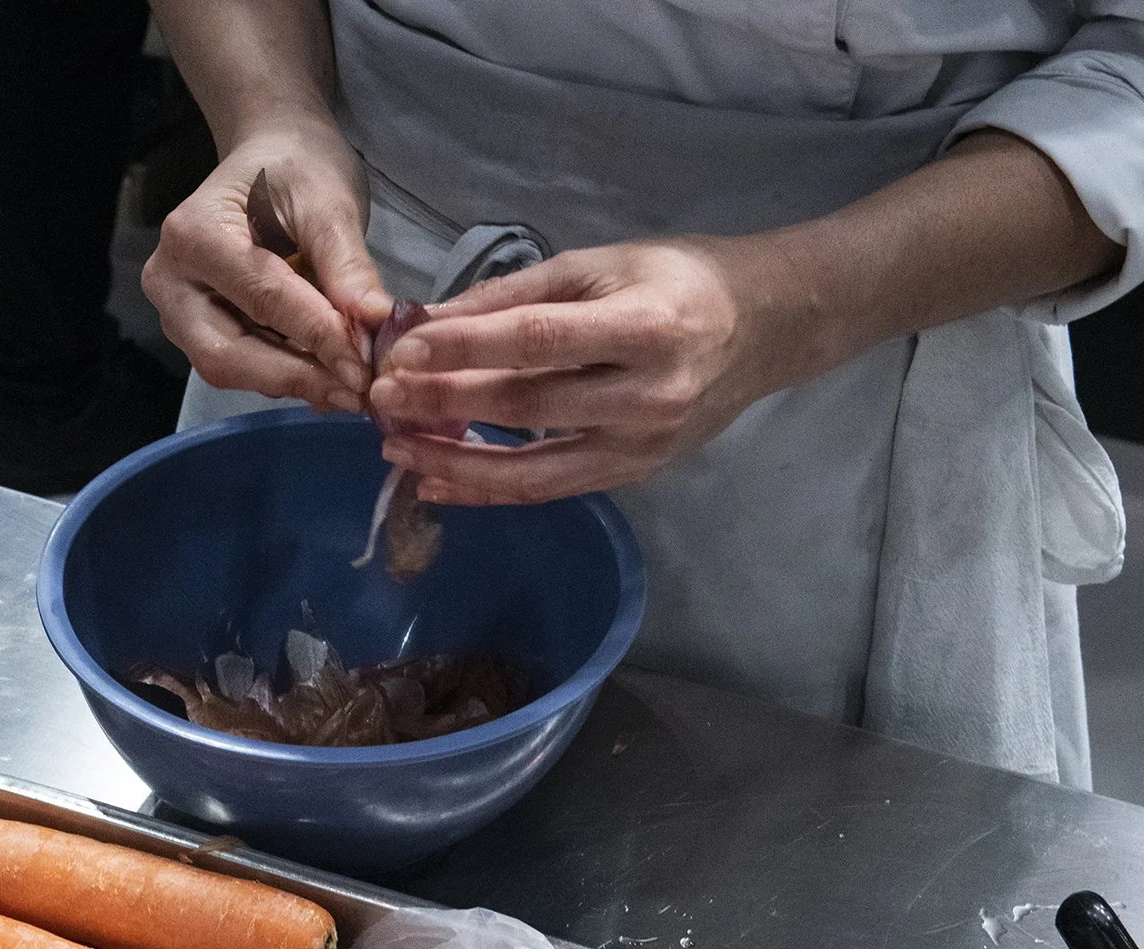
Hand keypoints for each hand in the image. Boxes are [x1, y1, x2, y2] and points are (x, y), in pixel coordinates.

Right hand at [143, 122, 392, 410]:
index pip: (261, 300)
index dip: (317, 338)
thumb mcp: (328, 203)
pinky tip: (330, 374)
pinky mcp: (196, 330)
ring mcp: (176, 311)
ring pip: (230, 369)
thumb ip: (347, 267)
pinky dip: (287, 374)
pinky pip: (240, 366)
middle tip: (357, 392)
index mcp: (193, 236)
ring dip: (294, 382)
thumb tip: (374, 324)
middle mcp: (169, 281)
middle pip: (227, 354)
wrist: (270, 158)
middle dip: (296, 377)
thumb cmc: (295, 167)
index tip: (367, 366)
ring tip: (351, 385)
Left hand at [371, 238, 801, 504]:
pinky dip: (489, 489)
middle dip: (442, 405)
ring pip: (532, 469)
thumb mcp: (601, 264)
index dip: (463, 349)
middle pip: (526, 407)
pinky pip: (549, 490)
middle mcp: (648, 395)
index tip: (401, 353)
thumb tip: (429, 320)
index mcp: (645, 327)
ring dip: (453, 462)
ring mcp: (643, 446)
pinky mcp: (635, 475)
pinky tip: (437, 480)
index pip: (536, 342)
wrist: (766, 328)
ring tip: (394, 448)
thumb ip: (514, 294)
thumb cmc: (678, 281)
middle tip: (378, 400)